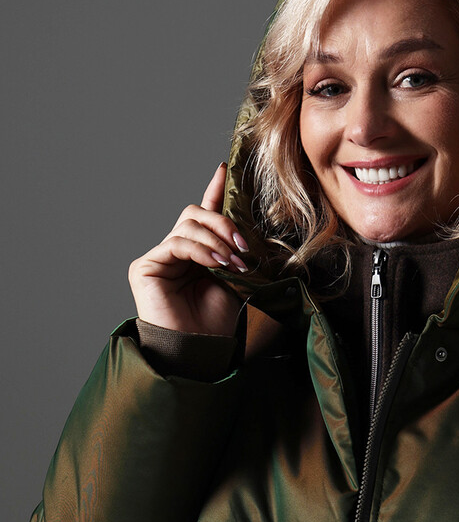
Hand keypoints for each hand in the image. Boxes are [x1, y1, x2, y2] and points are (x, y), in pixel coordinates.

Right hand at [127, 162, 245, 335]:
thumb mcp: (238, 281)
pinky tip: (217, 263)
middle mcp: (176, 253)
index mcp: (198, 255)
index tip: (224, 169)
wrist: (204, 352)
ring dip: (216, 239)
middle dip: (224, 224)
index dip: (213, 191)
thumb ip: (237, 252)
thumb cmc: (219, 324)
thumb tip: (249, 231)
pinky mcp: (146, 266)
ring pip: (188, 224)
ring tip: (233, 262)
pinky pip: (177, 242)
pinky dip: (201, 250)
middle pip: (196, 214)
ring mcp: (159, 258)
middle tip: (243, 246)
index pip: (204, 215)